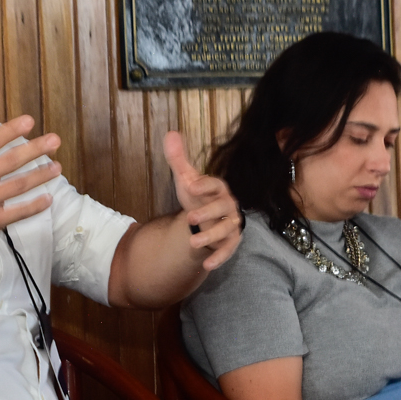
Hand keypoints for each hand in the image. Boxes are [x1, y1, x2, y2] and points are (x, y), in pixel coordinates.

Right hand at [0, 112, 60, 255]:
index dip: (11, 130)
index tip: (29, 121)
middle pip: (11, 161)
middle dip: (35, 149)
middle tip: (55, 141)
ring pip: (19, 185)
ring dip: (40, 176)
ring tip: (57, 168)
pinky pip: (18, 212)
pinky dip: (34, 206)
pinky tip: (48, 199)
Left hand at [164, 131, 241, 270]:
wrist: (205, 219)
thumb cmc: (198, 197)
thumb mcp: (186, 179)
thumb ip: (178, 159)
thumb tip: (170, 133)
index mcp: (218, 188)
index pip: (215, 184)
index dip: (205, 185)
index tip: (191, 186)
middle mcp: (228, 205)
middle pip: (221, 207)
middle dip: (207, 212)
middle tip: (190, 217)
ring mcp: (230, 224)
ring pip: (225, 229)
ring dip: (210, 236)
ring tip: (193, 243)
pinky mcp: (230, 241)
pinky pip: (228, 249)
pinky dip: (219, 257)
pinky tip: (207, 265)